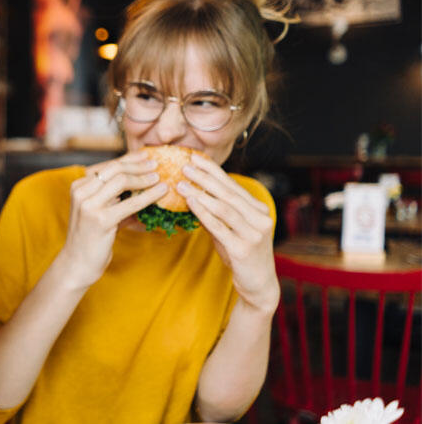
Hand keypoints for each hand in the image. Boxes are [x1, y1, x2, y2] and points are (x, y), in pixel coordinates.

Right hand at [57, 150, 167, 289]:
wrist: (77, 263)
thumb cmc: (91, 237)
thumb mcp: (99, 210)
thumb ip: (114, 197)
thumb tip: (142, 181)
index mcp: (78, 186)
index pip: (108, 165)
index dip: (130, 159)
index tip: (146, 156)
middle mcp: (81, 191)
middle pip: (115, 169)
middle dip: (139, 165)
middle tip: (157, 164)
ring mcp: (89, 205)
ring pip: (122, 180)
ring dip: (144, 177)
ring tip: (160, 177)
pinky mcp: (101, 219)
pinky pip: (131, 203)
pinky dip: (149, 195)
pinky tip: (161, 192)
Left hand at [177, 153, 279, 313]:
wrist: (258, 285)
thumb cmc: (241, 255)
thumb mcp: (229, 230)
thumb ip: (216, 214)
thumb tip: (193, 194)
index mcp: (259, 209)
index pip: (233, 185)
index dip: (213, 170)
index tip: (196, 158)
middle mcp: (260, 218)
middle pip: (228, 193)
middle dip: (205, 177)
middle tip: (185, 165)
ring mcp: (254, 233)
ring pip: (224, 207)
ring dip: (201, 193)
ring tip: (182, 183)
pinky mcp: (243, 248)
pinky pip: (219, 226)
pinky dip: (204, 213)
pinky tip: (190, 203)